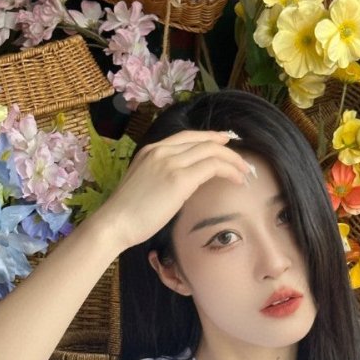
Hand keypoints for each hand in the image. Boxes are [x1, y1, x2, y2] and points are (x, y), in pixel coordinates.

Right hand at [98, 129, 254, 253]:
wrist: (114, 223)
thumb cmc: (126, 214)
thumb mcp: (144, 185)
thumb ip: (162, 178)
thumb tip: (182, 186)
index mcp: (151, 150)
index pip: (187, 137)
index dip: (210, 138)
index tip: (225, 146)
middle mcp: (162, 150)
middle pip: (203, 140)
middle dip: (226, 149)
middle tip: (242, 161)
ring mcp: (170, 162)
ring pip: (212, 150)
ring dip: (233, 160)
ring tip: (245, 172)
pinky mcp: (179, 179)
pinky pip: (212, 166)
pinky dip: (229, 171)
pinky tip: (237, 179)